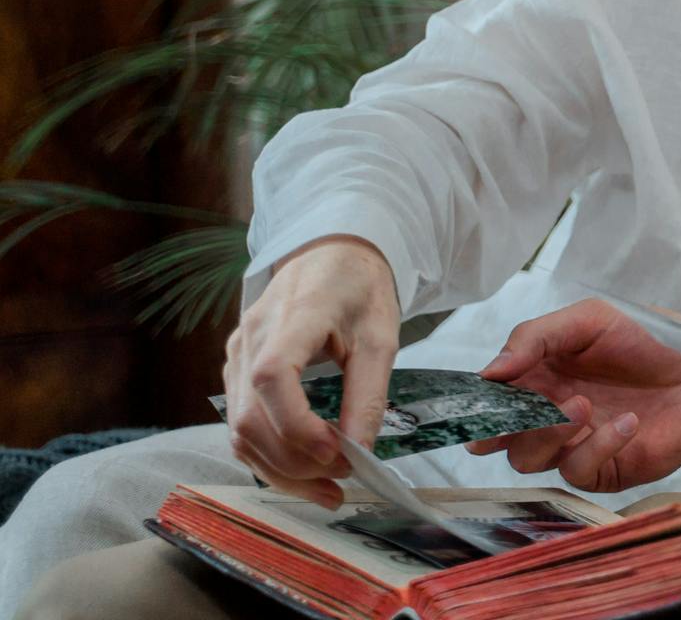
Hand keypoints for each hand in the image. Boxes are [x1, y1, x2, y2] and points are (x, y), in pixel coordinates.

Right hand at [222, 235, 400, 509]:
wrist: (330, 256)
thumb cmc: (359, 290)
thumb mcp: (381, 335)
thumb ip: (369, 393)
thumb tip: (360, 451)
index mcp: (293, 315)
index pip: (271, 376)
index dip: (296, 424)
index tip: (334, 452)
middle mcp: (251, 337)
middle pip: (251, 416)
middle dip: (294, 460)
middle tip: (343, 477)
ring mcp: (236, 355)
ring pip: (240, 430)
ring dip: (280, 469)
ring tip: (328, 488)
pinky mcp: (235, 371)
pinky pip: (242, 424)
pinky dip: (269, 456)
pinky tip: (304, 472)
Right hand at [469, 298, 680, 491]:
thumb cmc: (641, 347)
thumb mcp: (588, 321)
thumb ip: (535, 337)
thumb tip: (490, 372)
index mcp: (533, 383)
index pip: (487, 401)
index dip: (477, 403)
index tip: (483, 396)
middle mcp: (543, 420)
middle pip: (497, 439)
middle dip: (501, 428)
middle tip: (519, 411)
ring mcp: (569, 449)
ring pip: (528, 459)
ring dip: (549, 432)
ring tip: (584, 404)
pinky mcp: (599, 471)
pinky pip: (578, 470)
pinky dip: (599, 444)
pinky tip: (628, 421)